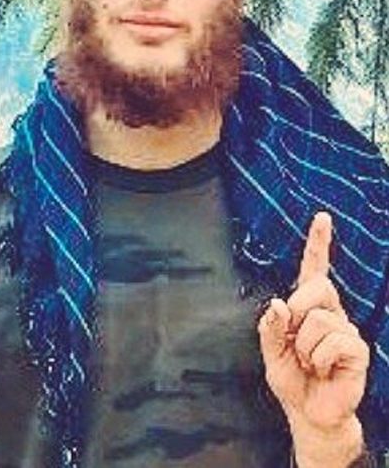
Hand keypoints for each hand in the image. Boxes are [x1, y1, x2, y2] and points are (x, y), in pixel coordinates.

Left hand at [258, 212, 368, 465]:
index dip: (318, 243)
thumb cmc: (291, 378)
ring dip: (303, 347)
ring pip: (317, 321)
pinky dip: (318, 360)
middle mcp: (331, 312)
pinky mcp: (357, 350)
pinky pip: (332, 343)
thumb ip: (270, 328)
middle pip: (314, 288)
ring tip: (309, 364)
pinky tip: (323, 371)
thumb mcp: (271, 352)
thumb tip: (277, 303)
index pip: (314, 269)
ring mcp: (346, 329)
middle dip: (296, 314)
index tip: (322, 216)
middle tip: (295, 344)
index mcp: (308, 306)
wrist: (309, 412)